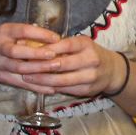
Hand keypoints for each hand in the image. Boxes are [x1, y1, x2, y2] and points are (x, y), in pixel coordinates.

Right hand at [0, 22, 61, 90]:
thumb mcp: (5, 31)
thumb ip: (24, 34)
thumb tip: (49, 35)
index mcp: (4, 32)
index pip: (23, 31)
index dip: (40, 34)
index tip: (56, 37)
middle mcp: (0, 48)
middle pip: (18, 52)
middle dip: (36, 54)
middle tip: (54, 54)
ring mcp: (0, 64)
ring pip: (20, 69)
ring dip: (39, 70)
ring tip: (57, 69)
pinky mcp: (2, 78)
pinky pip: (21, 83)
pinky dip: (36, 86)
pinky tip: (51, 88)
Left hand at [9, 35, 125, 98]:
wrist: (112, 71)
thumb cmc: (89, 54)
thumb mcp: (79, 44)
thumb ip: (60, 46)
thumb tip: (33, 45)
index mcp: (86, 44)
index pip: (64, 45)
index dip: (45, 49)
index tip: (29, 50)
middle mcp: (90, 59)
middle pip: (61, 64)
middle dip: (40, 66)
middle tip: (23, 67)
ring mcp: (90, 76)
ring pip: (62, 80)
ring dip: (42, 80)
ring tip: (27, 78)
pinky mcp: (87, 90)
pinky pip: (66, 90)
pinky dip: (51, 88)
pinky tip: (39, 86)